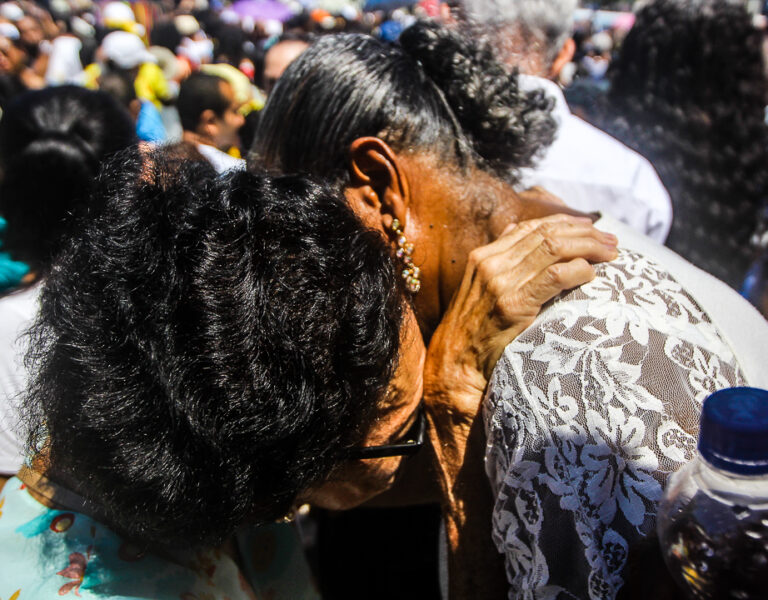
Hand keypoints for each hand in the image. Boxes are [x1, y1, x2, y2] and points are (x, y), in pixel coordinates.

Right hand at [424, 213, 617, 490]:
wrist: (455, 367)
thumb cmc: (474, 333)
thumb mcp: (482, 291)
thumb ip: (502, 265)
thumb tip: (522, 235)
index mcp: (483, 256)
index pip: (531, 226)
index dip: (566, 223)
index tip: (591, 228)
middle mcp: (490, 263)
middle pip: (546, 233)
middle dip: (585, 233)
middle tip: (611, 240)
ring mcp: (500, 282)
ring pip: (554, 249)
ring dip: (589, 248)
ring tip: (611, 254)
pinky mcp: (513, 304)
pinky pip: (555, 277)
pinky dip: (579, 271)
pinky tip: (592, 277)